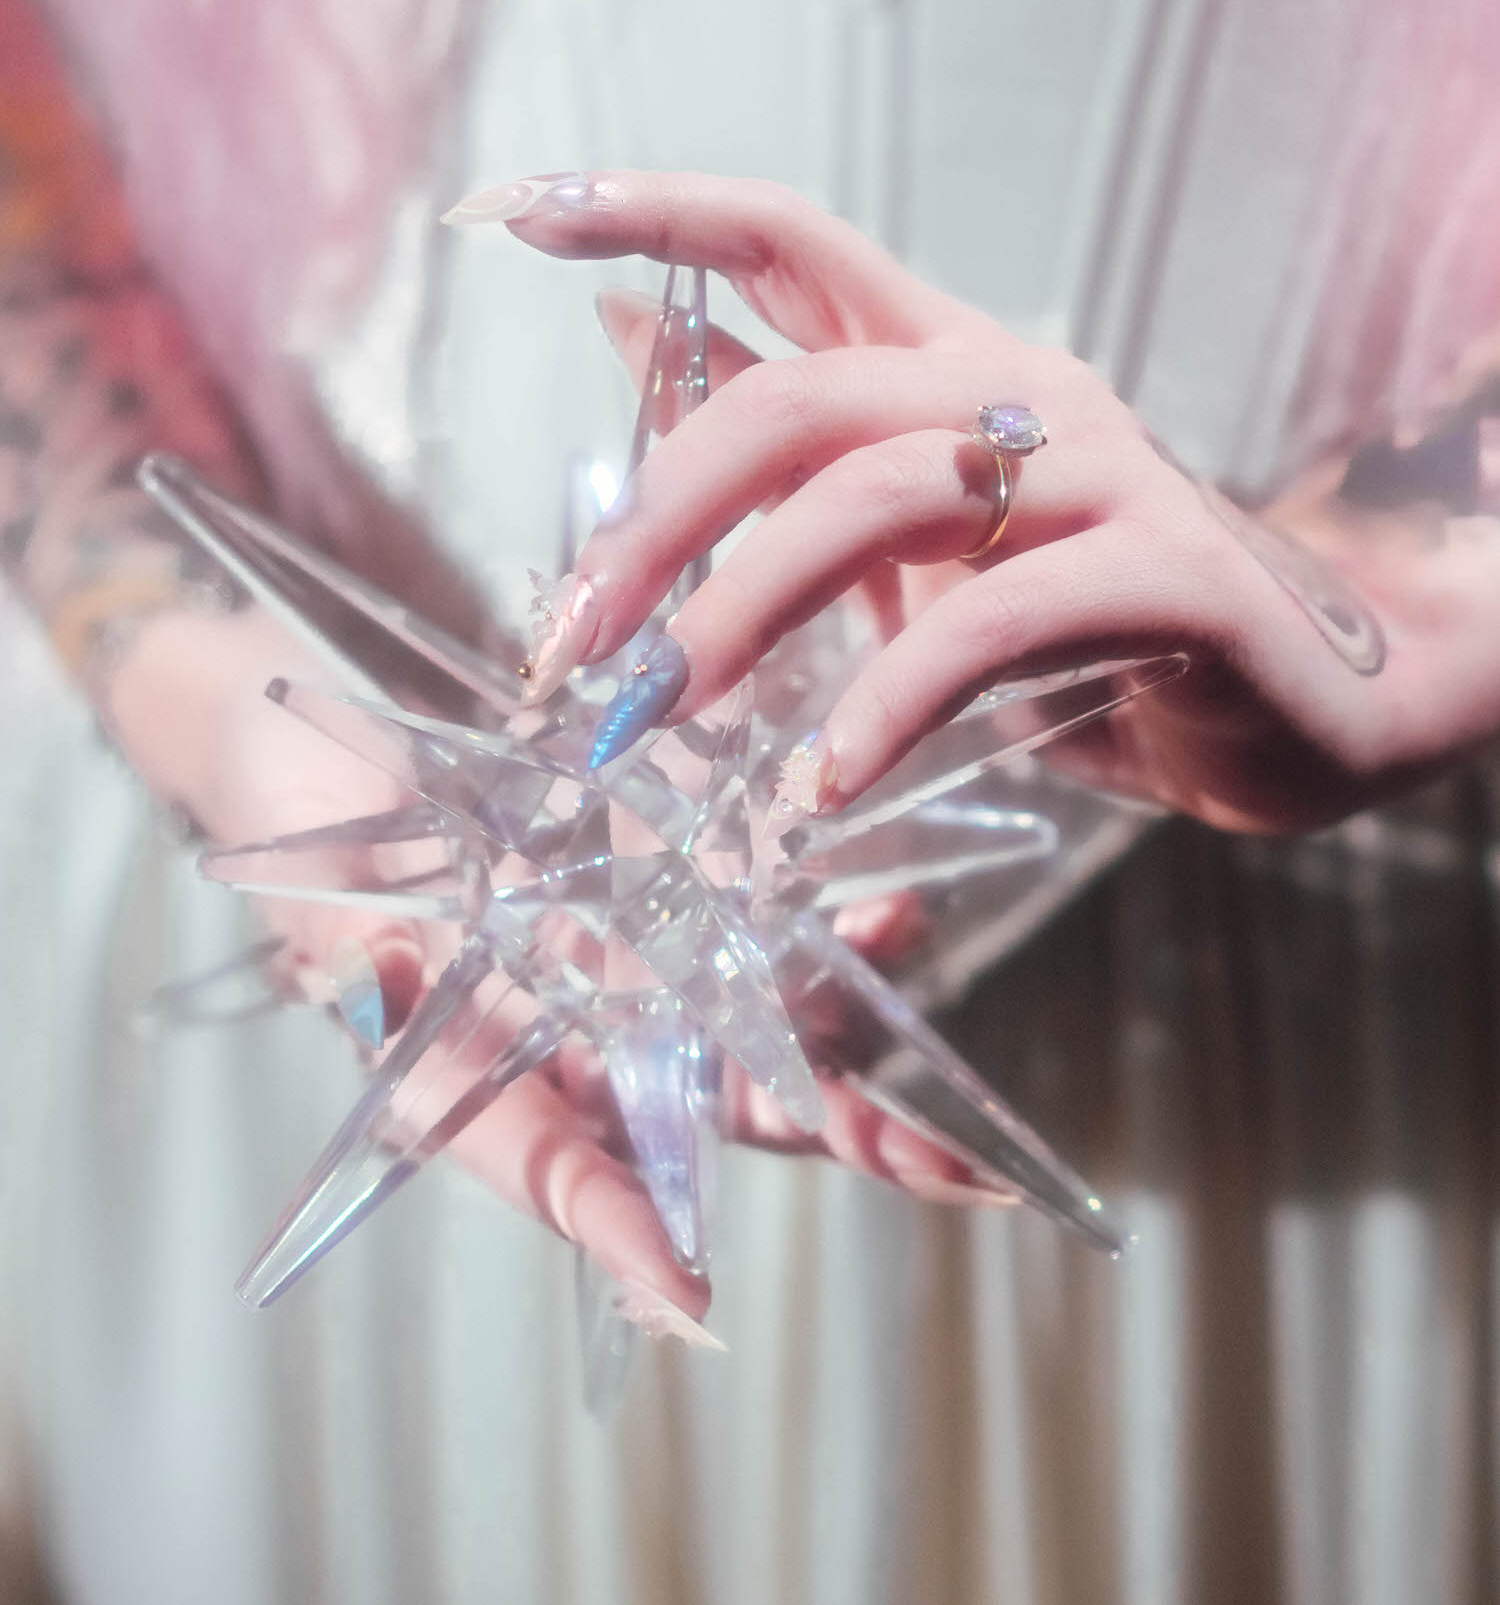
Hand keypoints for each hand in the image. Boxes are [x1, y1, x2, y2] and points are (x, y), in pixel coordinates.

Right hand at [107, 601, 1004, 1337]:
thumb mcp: (316, 901)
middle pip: (717, 1112)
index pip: (558, 1171)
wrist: (336, 734)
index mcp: (484, 1080)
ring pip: (767, 1021)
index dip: (619, 1230)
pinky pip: (767, 911)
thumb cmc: (304, 837)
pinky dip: (832, 920)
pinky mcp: (674, 869)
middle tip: (941, 1167)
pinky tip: (891, 910)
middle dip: (831, 1136)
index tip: (688, 1291)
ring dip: (855, 1026)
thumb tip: (370, 990)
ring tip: (924, 1000)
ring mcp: (638, 957)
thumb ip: (352, 958)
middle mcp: (582, 1037)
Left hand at [453, 168, 1499, 833]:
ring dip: (745, 608)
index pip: (791, 234)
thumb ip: (789, 441)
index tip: (515, 205)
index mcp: (950, 359)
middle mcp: (1022, 387)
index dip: (656, 206)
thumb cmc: (1089, 618)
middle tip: (577, 638)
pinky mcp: (1173, 578)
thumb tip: (627, 333)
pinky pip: (1000, 620)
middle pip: (801, 394)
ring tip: (665, 711)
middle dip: (660, 513)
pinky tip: (829, 775)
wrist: (1310, 700)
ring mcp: (1106, 473)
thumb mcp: (917, 529)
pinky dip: (892, 698)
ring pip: (880, 498)